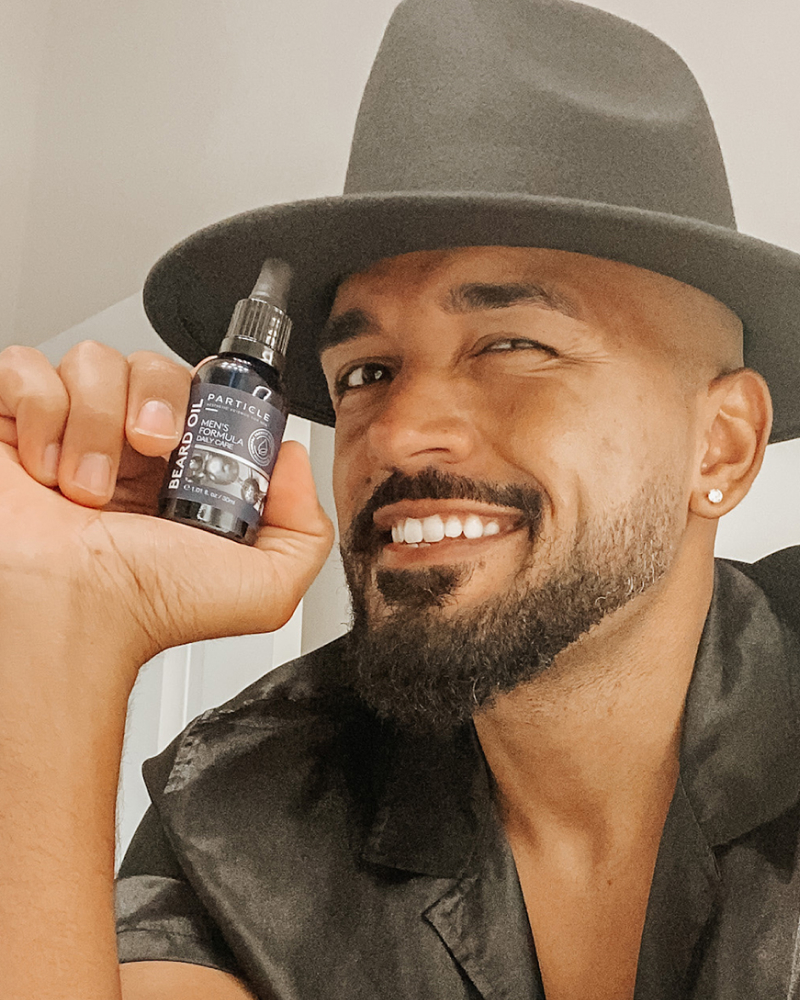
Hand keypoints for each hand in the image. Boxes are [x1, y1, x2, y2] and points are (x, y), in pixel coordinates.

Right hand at [0, 340, 334, 669]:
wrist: (67, 615)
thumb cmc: (145, 607)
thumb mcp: (263, 587)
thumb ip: (304, 530)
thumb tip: (293, 460)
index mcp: (176, 471)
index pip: (199, 390)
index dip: (205, 394)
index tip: (199, 432)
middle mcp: (121, 448)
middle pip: (150, 364)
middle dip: (157, 401)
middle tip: (149, 450)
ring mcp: (63, 432)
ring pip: (91, 360)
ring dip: (96, 421)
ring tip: (89, 485)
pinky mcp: (10, 424)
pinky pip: (25, 367)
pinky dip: (40, 409)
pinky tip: (45, 467)